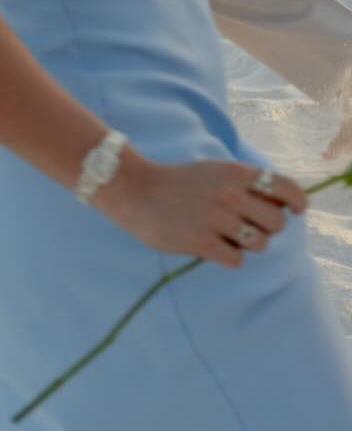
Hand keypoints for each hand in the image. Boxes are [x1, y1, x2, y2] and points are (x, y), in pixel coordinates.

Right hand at [99, 154, 305, 268]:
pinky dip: (228, 257)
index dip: (298, 202)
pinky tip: (212, 247)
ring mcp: (216, 218)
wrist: (134, 190)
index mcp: (235, 172)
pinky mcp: (201, 242)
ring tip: (227, 236)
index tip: (296, 210)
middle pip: (277, 223)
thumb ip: (247, 183)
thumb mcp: (214, 171)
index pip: (286, 188)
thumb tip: (285, 205)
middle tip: (248, 226)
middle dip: (267, 228)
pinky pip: (237, 260)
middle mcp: (229, 194)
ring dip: (248, 244)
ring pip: (260, 244)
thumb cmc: (178, 182)